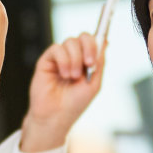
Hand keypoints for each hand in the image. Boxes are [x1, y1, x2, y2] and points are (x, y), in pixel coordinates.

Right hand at [19, 33, 105, 152]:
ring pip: (70, 42)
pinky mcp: (47, 60)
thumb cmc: (74, 104)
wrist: (56, 116)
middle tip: (89, 64)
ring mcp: (60, 58)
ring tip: (73, 76)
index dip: (97, 43)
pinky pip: (56, 48)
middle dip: (88, 47)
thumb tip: (105, 42)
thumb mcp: (94, 84)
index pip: (93, 41)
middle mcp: (74, 57)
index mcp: (86, 62)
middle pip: (83, 36)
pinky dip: (63, 60)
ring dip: (75, 59)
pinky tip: (64, 74)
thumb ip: (99, 63)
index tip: (96, 58)